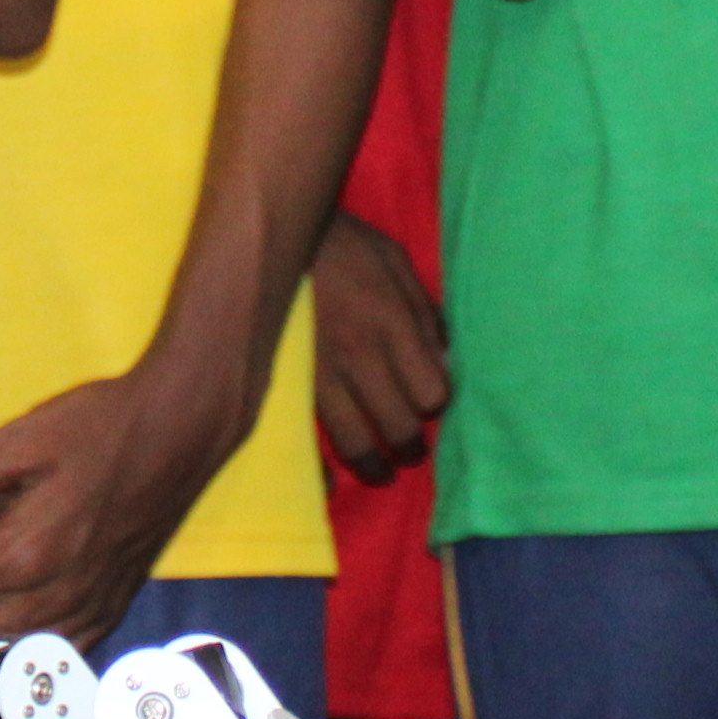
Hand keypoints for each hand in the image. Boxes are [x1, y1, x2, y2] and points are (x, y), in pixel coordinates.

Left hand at [0, 356, 244, 647]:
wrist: (178, 431)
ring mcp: (89, 604)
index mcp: (24, 550)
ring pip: (13, 653)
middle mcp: (56, 590)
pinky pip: (59, 651)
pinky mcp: (113, 605)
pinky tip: (4, 643)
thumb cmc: (99, 427)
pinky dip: (23, 654)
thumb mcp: (19, 437)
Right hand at [312, 212, 447, 481]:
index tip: (431, 399)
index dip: (436, 401)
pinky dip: (321, 468)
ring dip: (374, 463)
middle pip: (398, 425)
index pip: (431, 393)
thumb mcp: (395, 262)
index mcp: (391, 325)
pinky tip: (331, 482)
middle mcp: (358, 357)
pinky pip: (306, 437)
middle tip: (412, 449)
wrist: (273, 237)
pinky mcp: (287, 382)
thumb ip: (423, 312)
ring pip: (354, 440)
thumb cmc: (342, 245)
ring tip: (381, 468)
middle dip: (412, 444)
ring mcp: (319, 374)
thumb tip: (444, 360)